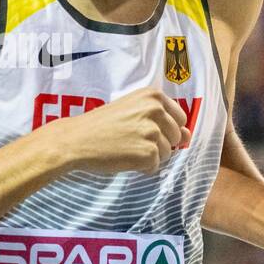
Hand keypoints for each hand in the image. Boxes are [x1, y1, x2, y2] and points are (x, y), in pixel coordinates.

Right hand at [43, 87, 190, 174]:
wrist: (76, 139)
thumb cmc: (100, 125)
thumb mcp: (131, 110)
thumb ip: (161, 119)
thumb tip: (187, 136)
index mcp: (153, 96)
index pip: (179, 117)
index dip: (164, 128)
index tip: (144, 130)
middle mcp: (156, 110)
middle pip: (175, 136)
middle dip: (158, 143)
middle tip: (131, 140)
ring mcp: (153, 132)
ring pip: (167, 153)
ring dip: (149, 156)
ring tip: (126, 148)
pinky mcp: (149, 153)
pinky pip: (155, 166)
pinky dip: (142, 167)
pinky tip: (124, 158)